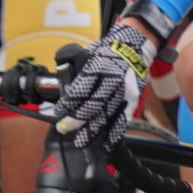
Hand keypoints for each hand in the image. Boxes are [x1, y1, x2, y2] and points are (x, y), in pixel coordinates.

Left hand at [52, 20, 159, 150]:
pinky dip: (114, 132)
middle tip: (64, 128)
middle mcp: (112, 80)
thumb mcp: (89, 54)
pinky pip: (123, 119)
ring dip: (93, 130)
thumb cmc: (107, 53)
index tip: (59, 112)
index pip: (81, 88)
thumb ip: (77, 70)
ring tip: (81, 141)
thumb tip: (62, 87)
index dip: (68, 103)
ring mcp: (123, 92)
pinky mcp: (132, 100)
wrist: (134, 48)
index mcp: (98, 67)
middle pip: (93, 104)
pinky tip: (106, 143)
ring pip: (107, 114)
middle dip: (77, 120)